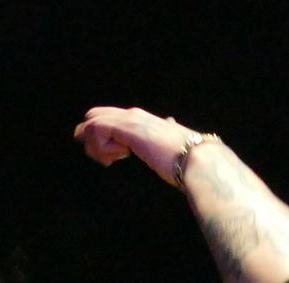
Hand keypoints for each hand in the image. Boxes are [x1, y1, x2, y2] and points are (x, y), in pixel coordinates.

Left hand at [74, 106, 197, 185]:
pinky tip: (120, 156)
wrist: (198, 160)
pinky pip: (98, 130)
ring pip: (92, 123)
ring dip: (95, 146)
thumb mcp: (169, 144)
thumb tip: (170, 121)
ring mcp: (131, 119)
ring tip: (112, 161)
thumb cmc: (187, 159)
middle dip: (90, 139)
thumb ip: (165, 131)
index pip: (109, 118)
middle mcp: (134, 114)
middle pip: (94, 115)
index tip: (110, 159)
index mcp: (142, 119)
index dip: (100, 137)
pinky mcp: (128, 128)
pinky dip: (101, 147)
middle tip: (105, 160)